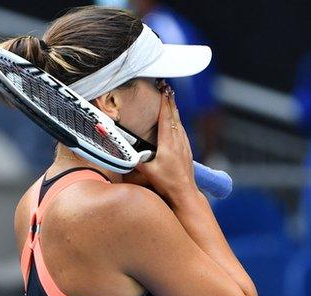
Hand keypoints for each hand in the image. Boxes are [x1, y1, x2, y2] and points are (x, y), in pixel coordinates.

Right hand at [136, 87, 197, 202]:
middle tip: (167, 87)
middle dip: (170, 100)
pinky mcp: (187, 150)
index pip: (166, 118)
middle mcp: (178, 141)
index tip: (164, 90)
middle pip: (174, 116)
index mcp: (168, 143)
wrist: (185, 193)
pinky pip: (182, 131)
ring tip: (171, 98)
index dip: (164, 103)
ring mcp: (184, 145)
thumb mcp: (148, 172)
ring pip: (179, 122)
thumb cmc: (167, 183)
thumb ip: (135, 160)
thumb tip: (123, 151)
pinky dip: (178, 121)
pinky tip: (176, 121)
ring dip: (174, 109)